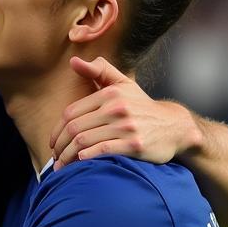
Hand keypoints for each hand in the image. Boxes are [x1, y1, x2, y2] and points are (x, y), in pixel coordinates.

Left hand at [51, 56, 202, 169]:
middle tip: (56, 157)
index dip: (57, 131)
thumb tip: (73, 61)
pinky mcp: (134, 145)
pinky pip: (102, 151)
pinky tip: (80, 163)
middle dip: (60, 146)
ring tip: (63, 166)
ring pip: (84, 141)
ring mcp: (126, 127)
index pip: (71, 113)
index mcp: (110, 94)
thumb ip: (99, 71)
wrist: (174, 126)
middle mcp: (117, 108)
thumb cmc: (141, 107)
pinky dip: (86, 158)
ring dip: (68, 156)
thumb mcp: (123, 84)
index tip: (53, 143)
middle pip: (75, 129)